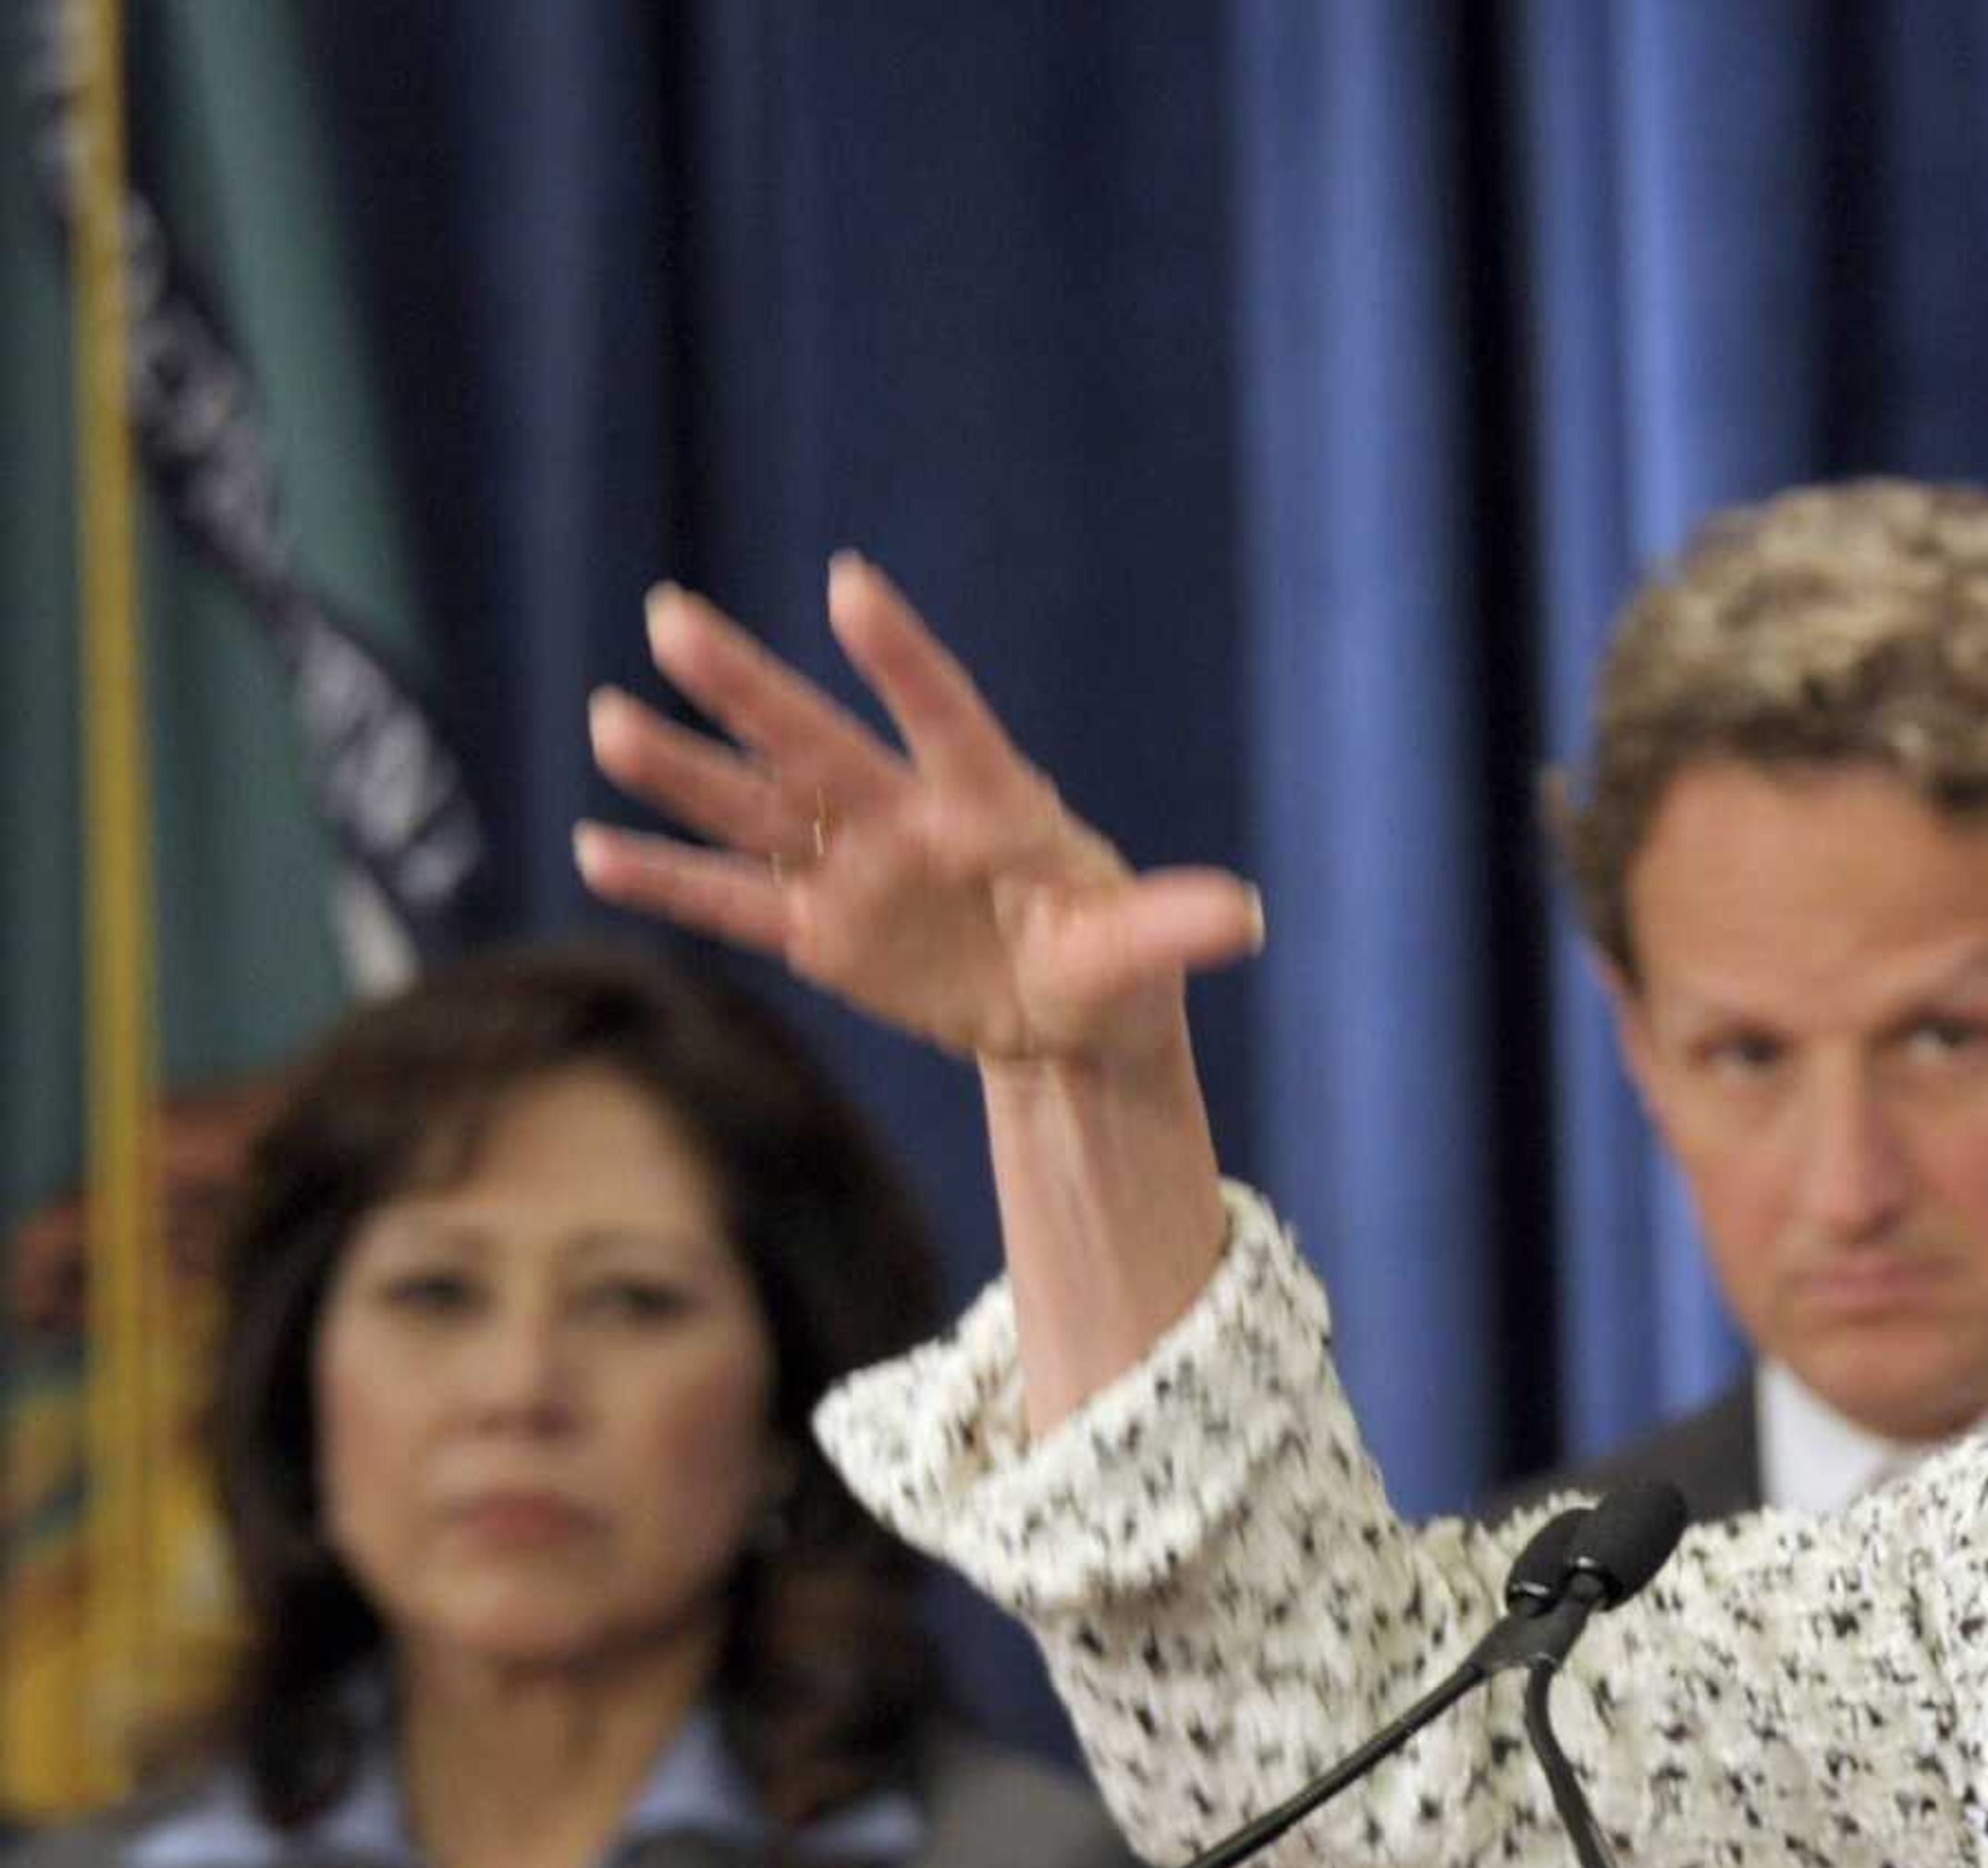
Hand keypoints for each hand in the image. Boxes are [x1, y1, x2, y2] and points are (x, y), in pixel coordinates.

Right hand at [576, 553, 1260, 1072]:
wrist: (1069, 1017)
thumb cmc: (1116, 962)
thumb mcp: (1146, 954)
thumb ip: (1176, 925)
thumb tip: (1248, 915)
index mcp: (991, 804)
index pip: (942, 715)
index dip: (899, 656)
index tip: (849, 586)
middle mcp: (908, 818)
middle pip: (817, 743)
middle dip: (748, 688)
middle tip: (672, 617)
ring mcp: (856, 870)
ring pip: (757, 808)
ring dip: (684, 770)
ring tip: (607, 718)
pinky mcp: (823, 932)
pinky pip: (735, 902)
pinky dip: (672, 879)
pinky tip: (596, 846)